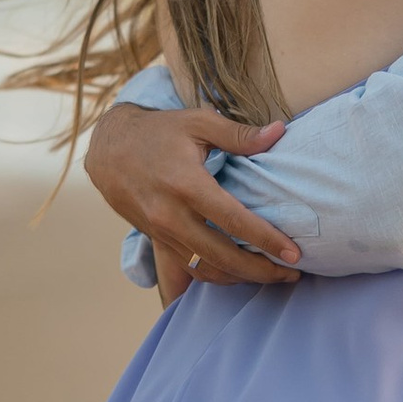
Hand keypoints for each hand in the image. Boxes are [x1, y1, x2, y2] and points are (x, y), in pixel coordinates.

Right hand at [82, 103, 300, 288]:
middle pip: (222, 257)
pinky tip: (241, 274)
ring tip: (272, 276)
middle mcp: (170, 215)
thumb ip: (239, 134)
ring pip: (205, 270)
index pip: (233, 221)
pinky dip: (217, 277)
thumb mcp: (198, 122)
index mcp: (186, 184)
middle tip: (292, 274)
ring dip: (241, 279)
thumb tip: (279, 132)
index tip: (294, 253)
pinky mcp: (156, 240)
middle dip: (261, 271)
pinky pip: (189, 269)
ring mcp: (161, 232)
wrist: (108, 149)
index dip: (266, 240)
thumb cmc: (158, 132)